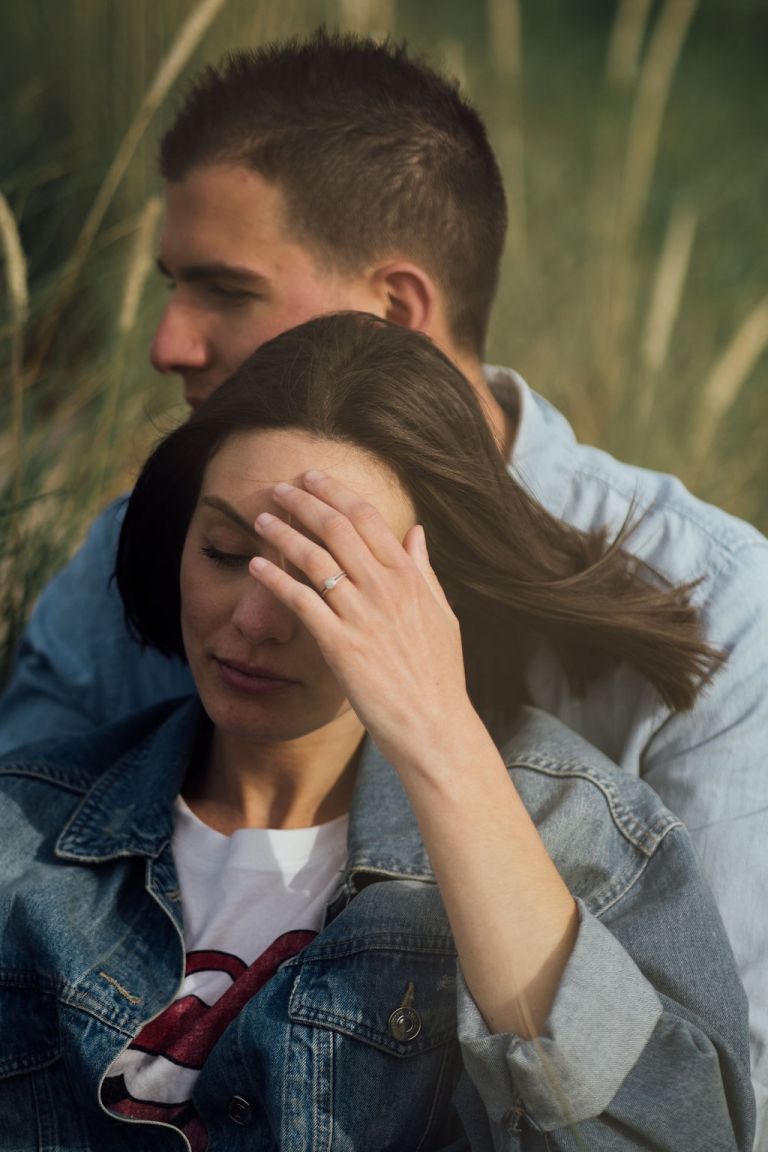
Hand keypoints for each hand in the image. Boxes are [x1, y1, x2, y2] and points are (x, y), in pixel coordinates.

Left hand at [249, 469, 480, 769]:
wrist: (434, 725)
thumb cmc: (439, 675)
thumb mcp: (442, 614)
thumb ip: (424, 571)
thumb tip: (416, 531)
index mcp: (410, 577)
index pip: (368, 517)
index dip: (336, 492)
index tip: (313, 478)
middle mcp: (385, 588)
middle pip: (336, 528)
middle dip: (304, 501)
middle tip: (280, 488)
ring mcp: (362, 616)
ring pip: (314, 558)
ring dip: (282, 532)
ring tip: (261, 518)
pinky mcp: (340, 645)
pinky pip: (300, 602)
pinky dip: (275, 579)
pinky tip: (254, 566)